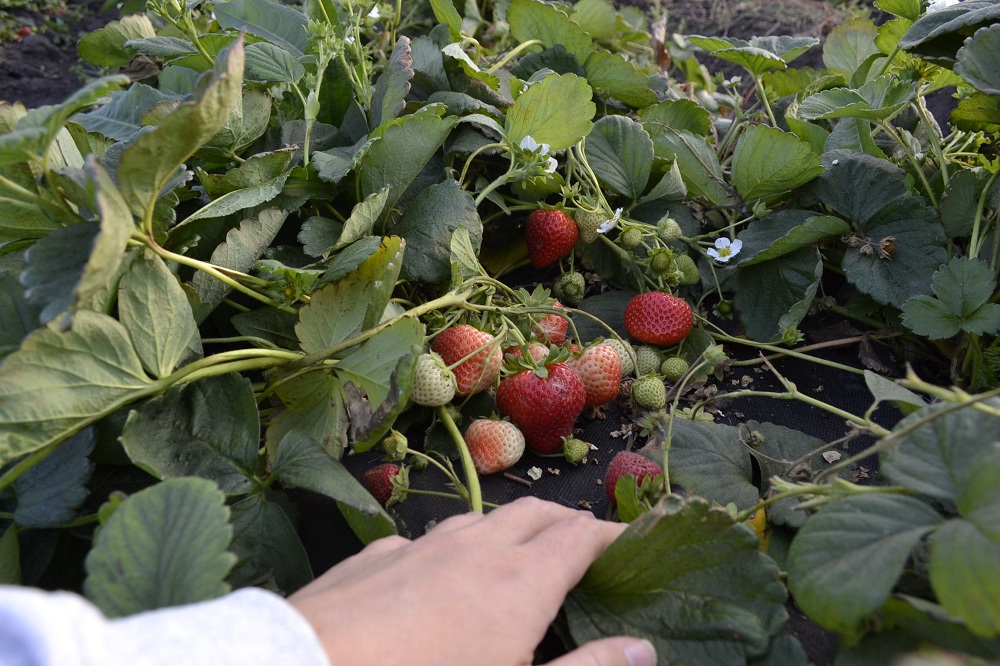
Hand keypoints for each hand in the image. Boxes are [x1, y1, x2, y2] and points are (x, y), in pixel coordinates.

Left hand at [290, 496, 656, 665]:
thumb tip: (644, 647)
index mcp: (519, 582)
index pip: (581, 536)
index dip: (615, 535)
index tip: (639, 539)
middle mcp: (473, 548)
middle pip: (536, 513)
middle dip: (567, 521)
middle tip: (587, 543)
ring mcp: (418, 546)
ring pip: (480, 519)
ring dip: (510, 529)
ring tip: (519, 554)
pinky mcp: (373, 557)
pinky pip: (426, 539)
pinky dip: (453, 547)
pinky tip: (439, 575)